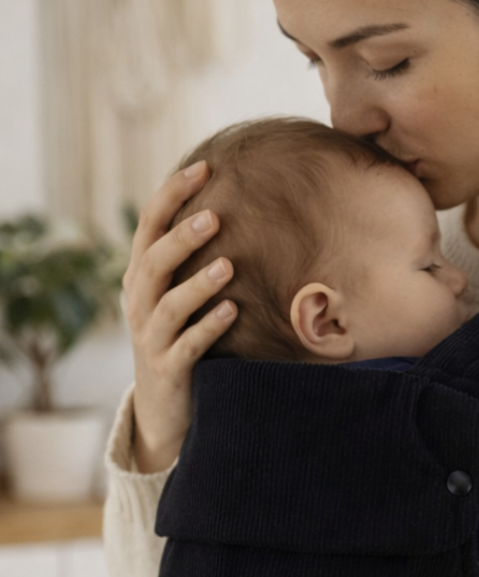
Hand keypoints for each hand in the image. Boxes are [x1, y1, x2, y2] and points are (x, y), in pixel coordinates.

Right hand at [123, 162, 237, 471]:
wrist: (164, 409)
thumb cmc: (182, 341)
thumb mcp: (182, 298)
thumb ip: (196, 260)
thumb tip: (241, 208)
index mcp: (142, 278)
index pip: (149, 227)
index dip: (172, 195)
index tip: (204, 167)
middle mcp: (139, 303)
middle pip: (152, 261)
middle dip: (181, 238)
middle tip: (214, 215)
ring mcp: (151, 338)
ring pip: (167, 305)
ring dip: (197, 283)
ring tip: (228, 265)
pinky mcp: (169, 369)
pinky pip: (187, 346)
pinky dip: (208, 327)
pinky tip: (233, 312)